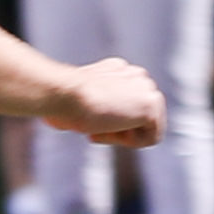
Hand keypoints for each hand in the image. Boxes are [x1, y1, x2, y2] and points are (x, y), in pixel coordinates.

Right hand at [45, 57, 163, 149]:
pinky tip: (111, 127)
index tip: (89, 127)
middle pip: (139, 118)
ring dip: (122, 136)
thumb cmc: (61, 104)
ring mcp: (147, 87)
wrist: (64, 95)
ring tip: (101, 127)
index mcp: (118, 71)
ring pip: (146, 128)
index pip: (127, 106)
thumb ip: (90, 109)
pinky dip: (130, 142)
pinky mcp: (152, 103)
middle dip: (119, 131)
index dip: (109, 125)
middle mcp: (136, 75)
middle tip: (93, 130)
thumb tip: (73, 122)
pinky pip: (151, 138)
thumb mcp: (76, 105)